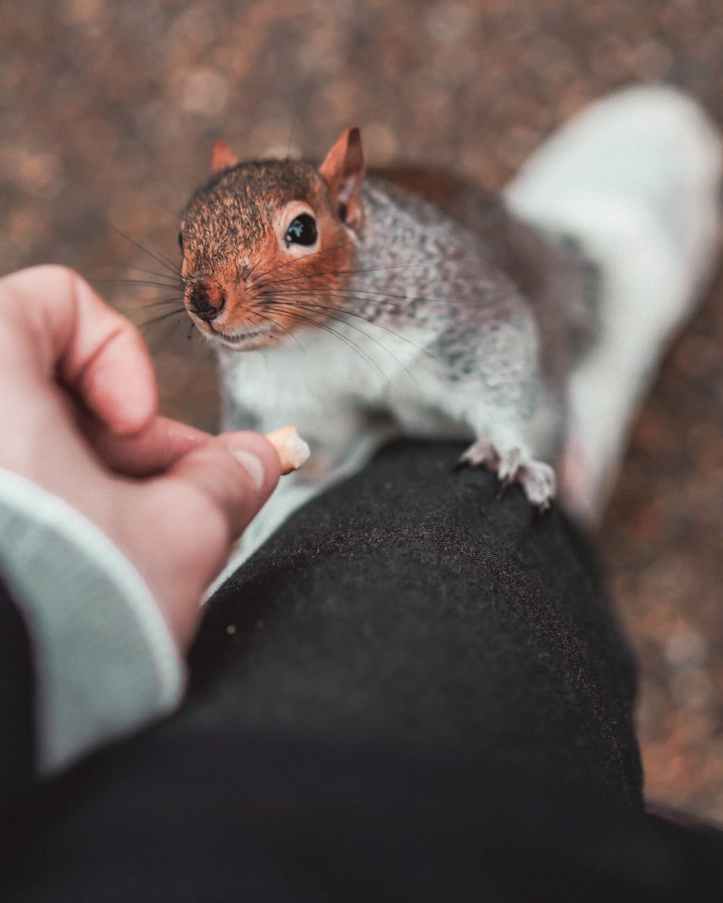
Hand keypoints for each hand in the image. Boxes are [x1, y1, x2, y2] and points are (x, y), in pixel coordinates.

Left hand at [0, 265, 281, 648]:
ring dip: (96, 486)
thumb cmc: (75, 607)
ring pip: (30, 450)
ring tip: (145, 544)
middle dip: (129, 446)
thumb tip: (257, 460)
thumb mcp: (178, 534)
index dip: (120, 357)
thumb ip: (226, 482)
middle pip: (49, 390)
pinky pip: (14, 491)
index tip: (137, 431)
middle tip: (179, 499)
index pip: (53, 302)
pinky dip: (55, 514)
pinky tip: (97, 565)